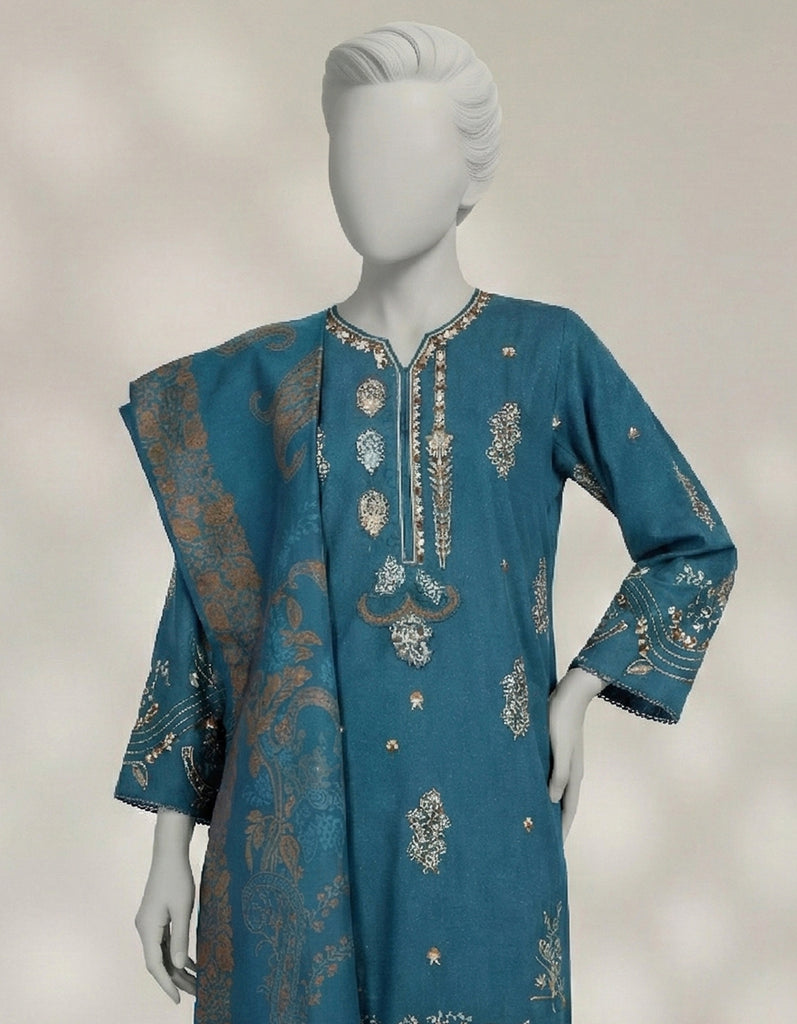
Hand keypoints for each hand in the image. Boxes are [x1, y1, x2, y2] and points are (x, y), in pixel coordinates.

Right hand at [135, 809, 196, 1002]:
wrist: (169, 853)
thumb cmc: (177, 878)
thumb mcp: (182, 909)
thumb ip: (180, 939)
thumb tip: (178, 967)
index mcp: (148, 929)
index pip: (154, 965)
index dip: (166, 984)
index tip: (177, 999)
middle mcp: (144, 929)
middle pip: (158, 962)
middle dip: (176, 979)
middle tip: (195, 992)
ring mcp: (149, 923)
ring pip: (161, 953)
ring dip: (177, 967)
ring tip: (196, 981)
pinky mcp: (155, 917)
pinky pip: (164, 942)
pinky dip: (176, 953)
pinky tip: (191, 961)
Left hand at [548, 667, 603, 838]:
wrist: (569, 693)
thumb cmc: (561, 719)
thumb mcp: (559, 748)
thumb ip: (558, 774)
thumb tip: (551, 800)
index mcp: (573, 776)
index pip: (567, 811)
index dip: (561, 831)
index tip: (552, 851)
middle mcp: (571, 773)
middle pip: (563, 806)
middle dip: (555, 825)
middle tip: (540, 844)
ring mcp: (564, 763)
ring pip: (556, 793)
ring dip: (548, 809)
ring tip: (535, 823)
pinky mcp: (556, 753)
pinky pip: (550, 779)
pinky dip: (544, 791)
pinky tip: (532, 792)